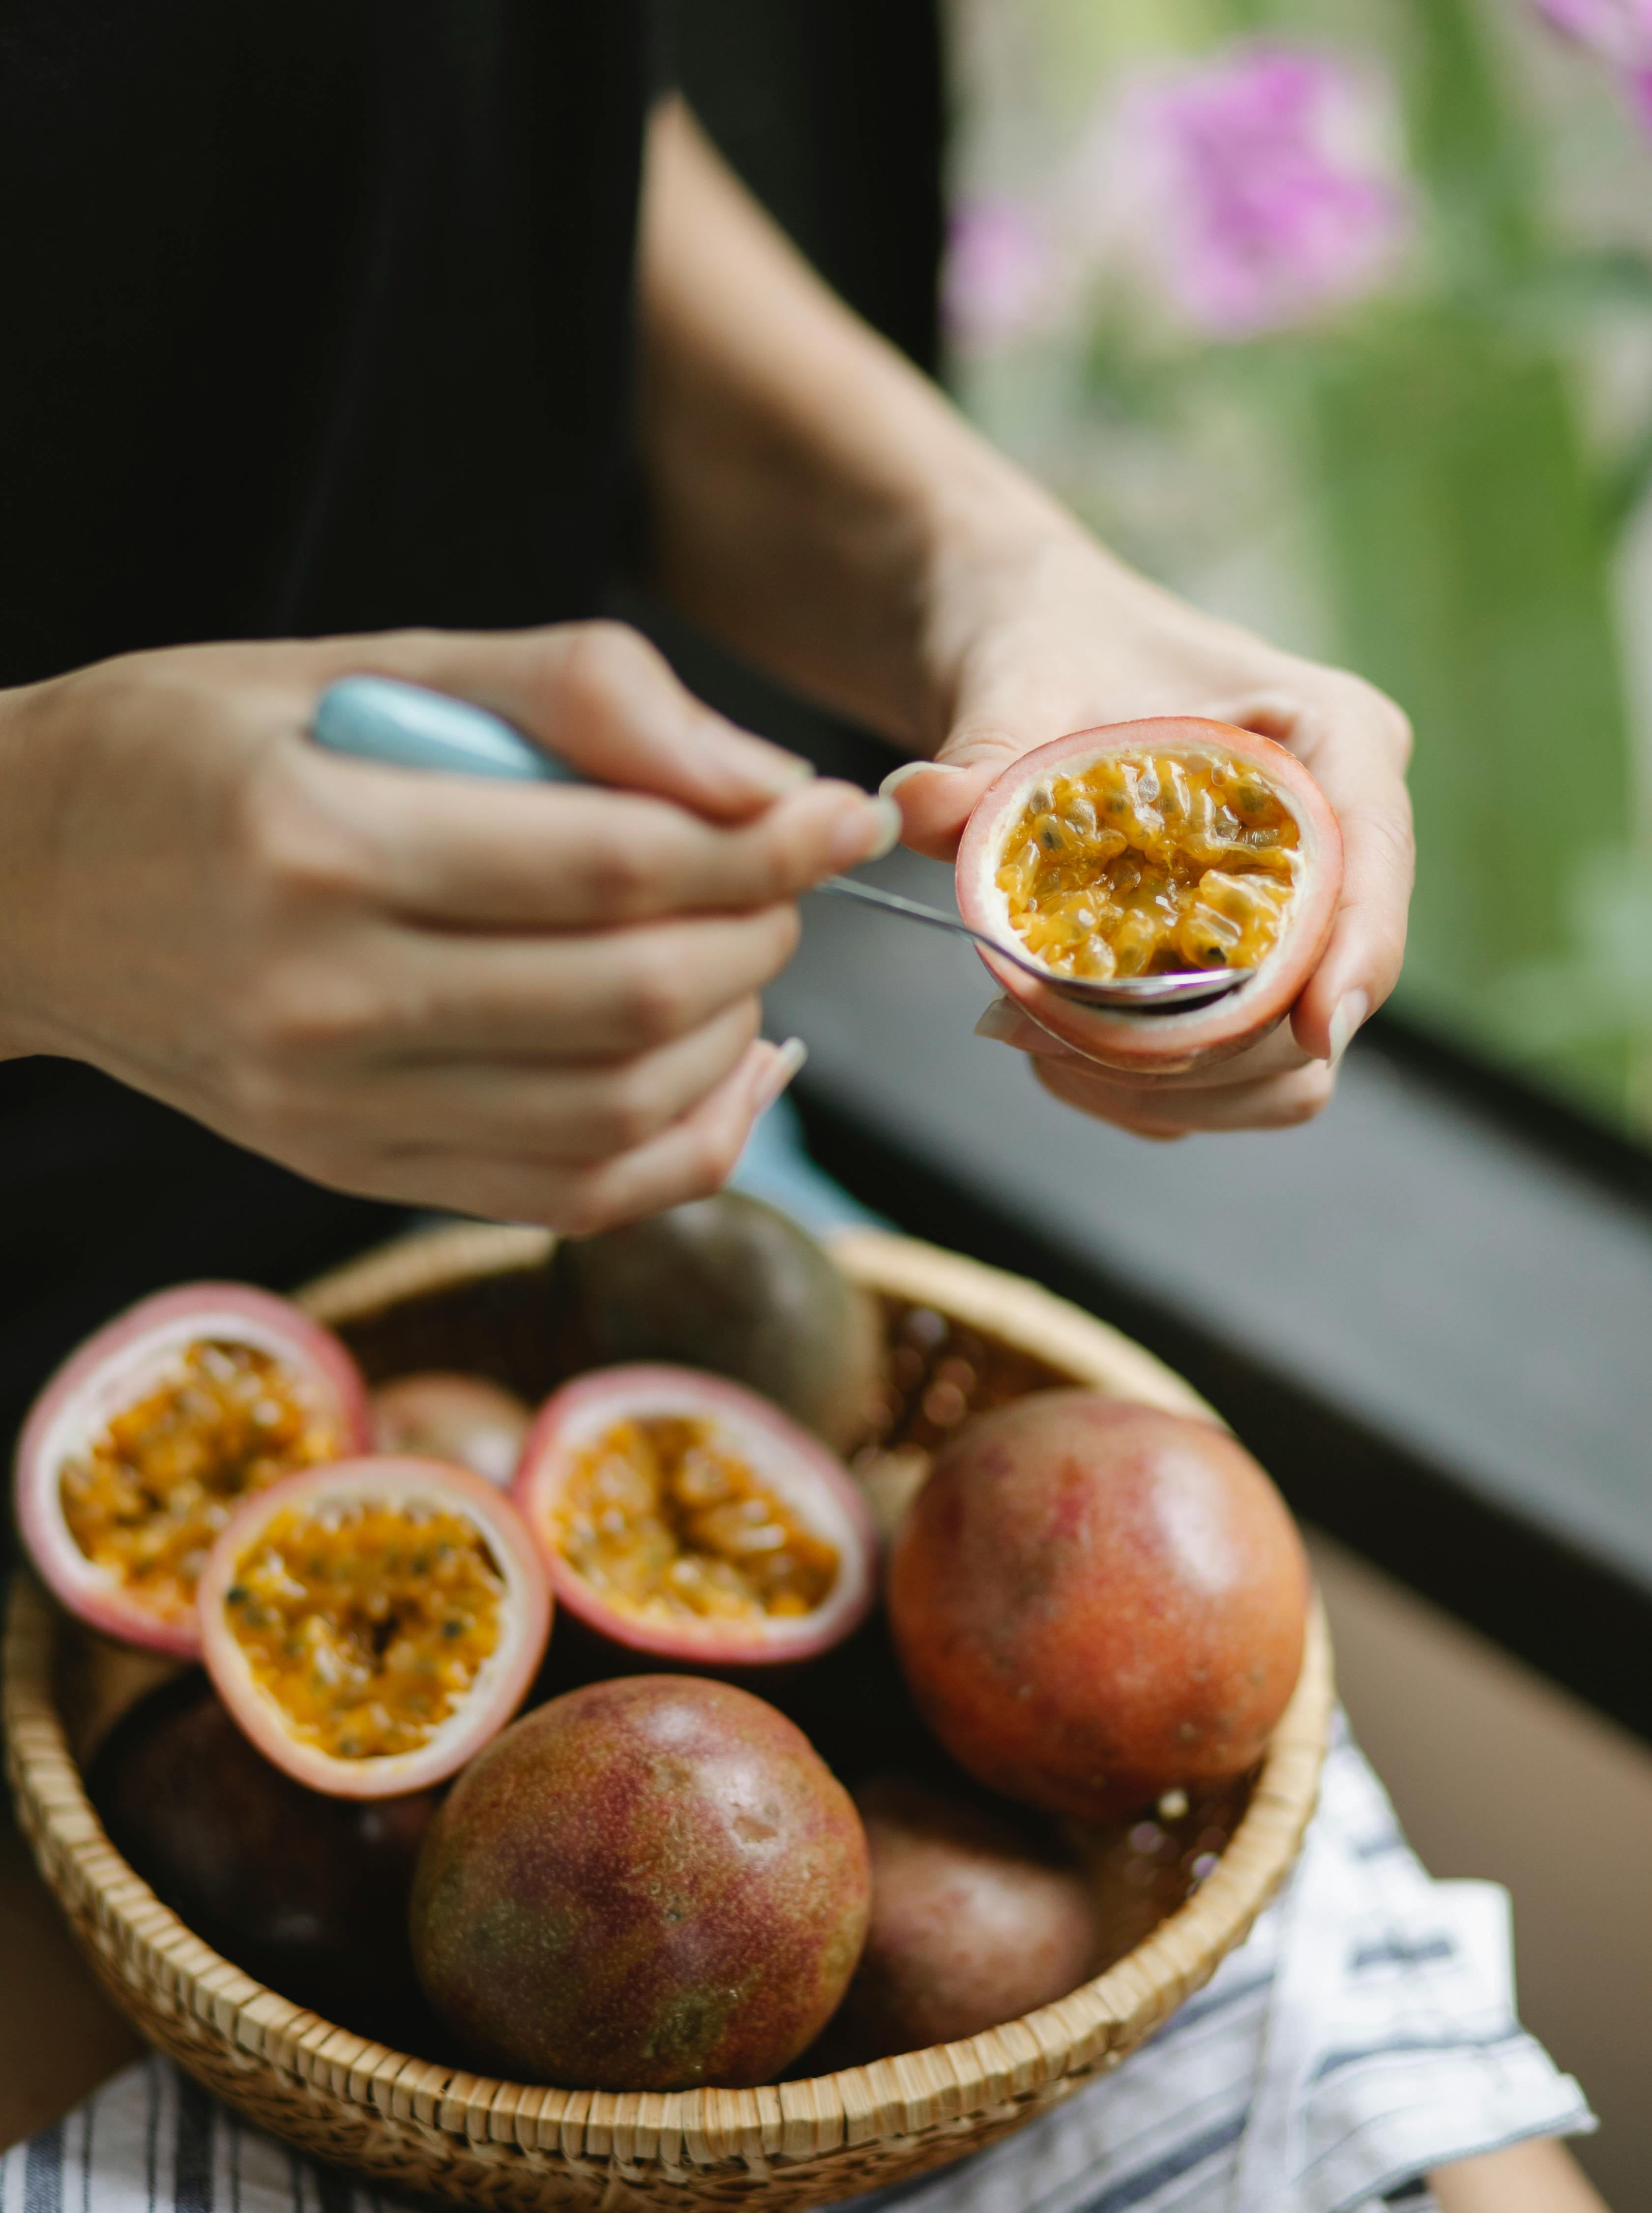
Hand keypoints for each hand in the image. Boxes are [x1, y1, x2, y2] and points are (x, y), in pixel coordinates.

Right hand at [0, 621, 896, 1225]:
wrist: (20, 882)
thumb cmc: (196, 749)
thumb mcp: (369, 660)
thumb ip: (575, 695)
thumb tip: (765, 780)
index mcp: (320, 846)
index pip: (613, 864)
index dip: (765, 838)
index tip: (837, 810)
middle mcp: (325, 1001)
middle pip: (634, 1000)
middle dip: (759, 931)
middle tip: (780, 872)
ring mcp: (336, 1112)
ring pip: (622, 1115)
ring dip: (734, 1036)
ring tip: (745, 957)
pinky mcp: (353, 1171)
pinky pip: (575, 1194)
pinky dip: (689, 1145)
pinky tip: (729, 1070)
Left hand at [883, 529, 1412, 1137]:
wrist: (1025, 660)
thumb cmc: (1047, 644)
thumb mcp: (1014, 681)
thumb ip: (978, 752)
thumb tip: (914, 805)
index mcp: (1330, 738)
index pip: (1372, 861)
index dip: (1356, 954)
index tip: (1314, 1030)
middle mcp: (1338, 841)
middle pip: (1323, 992)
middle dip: (1206, 1049)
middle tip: (1055, 1038)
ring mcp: (1300, 925)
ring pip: (1284, 1067)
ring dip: (1168, 1087)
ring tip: (1041, 1051)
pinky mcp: (1246, 982)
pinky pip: (1228, 1084)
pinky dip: (1146, 1093)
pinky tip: (1054, 1054)